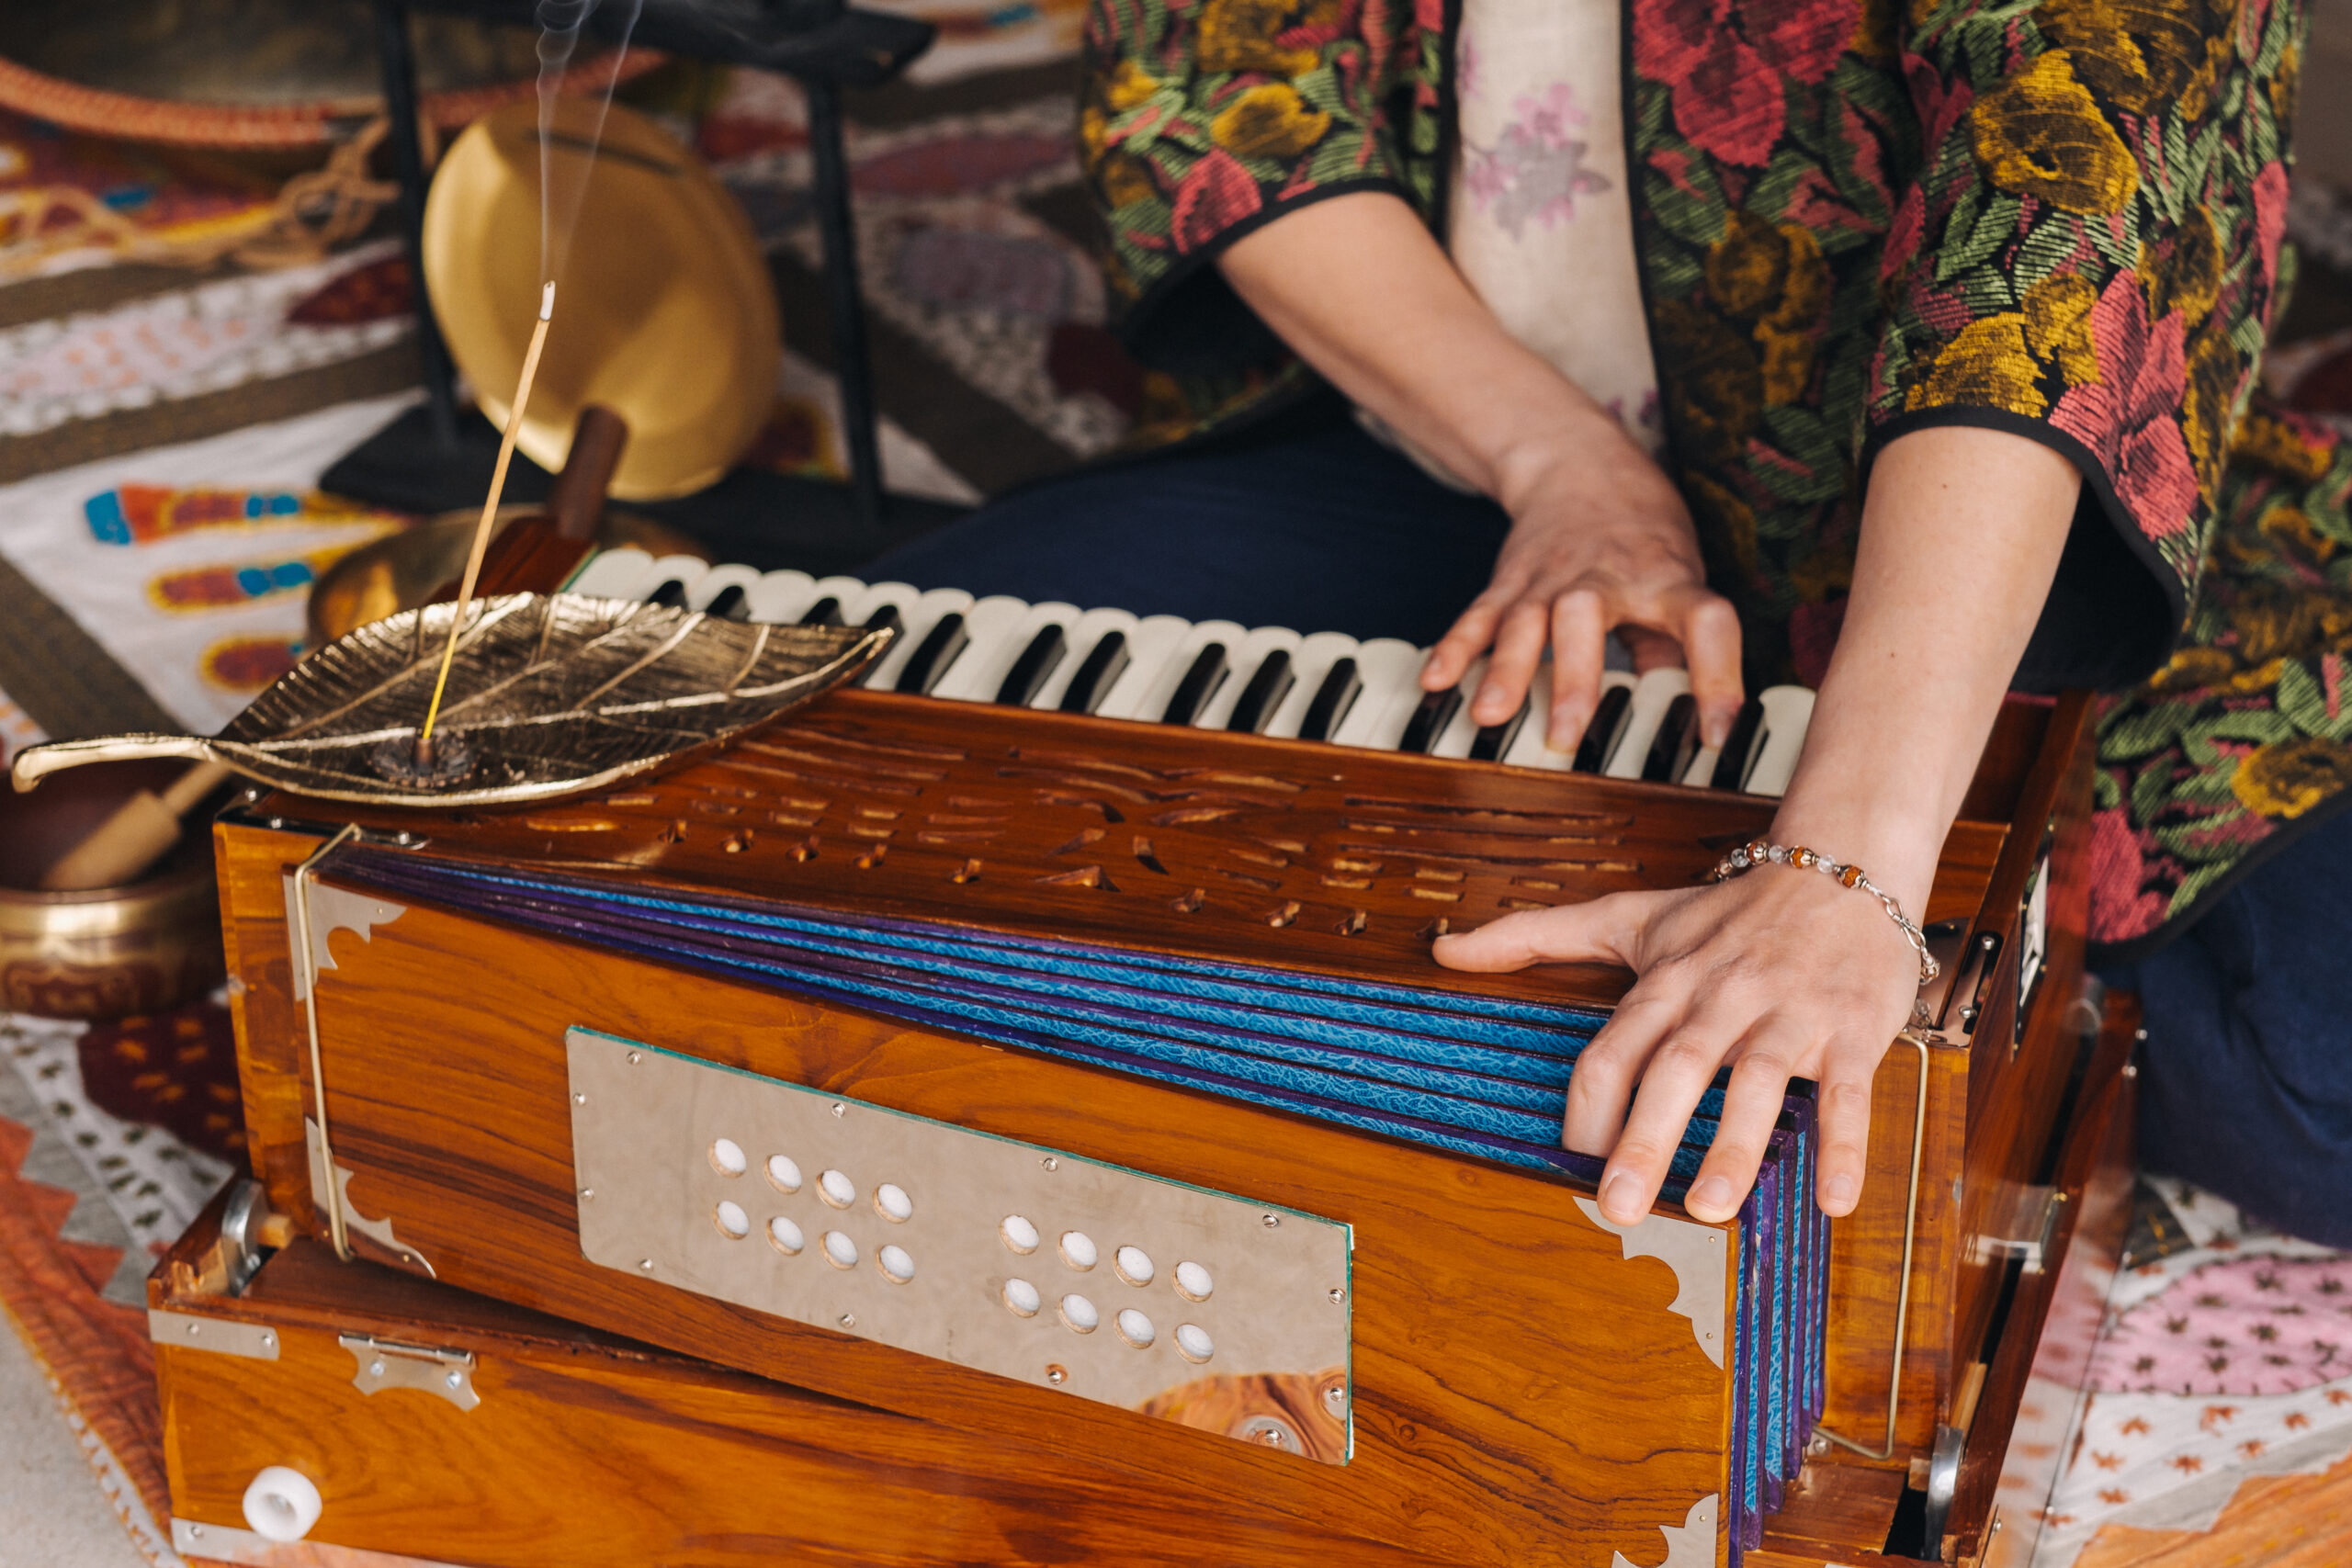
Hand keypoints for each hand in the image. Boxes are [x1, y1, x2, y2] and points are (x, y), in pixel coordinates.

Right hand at [1420, 426, 1744, 752]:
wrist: (1581, 463)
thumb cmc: (1643, 537)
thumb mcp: (1679, 581)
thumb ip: (1678, 651)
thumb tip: (1690, 723)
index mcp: (1666, 582)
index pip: (1706, 624)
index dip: (1717, 676)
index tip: (1715, 734)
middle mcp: (1605, 577)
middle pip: (1586, 618)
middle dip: (1572, 678)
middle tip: (1563, 737)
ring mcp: (1550, 578)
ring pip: (1525, 620)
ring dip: (1506, 669)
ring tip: (1488, 716)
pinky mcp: (1510, 581)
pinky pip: (1479, 615)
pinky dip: (1456, 647)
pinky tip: (1436, 680)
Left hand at [1430, 863, 1922, 1223]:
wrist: (1841, 870)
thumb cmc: (1729, 911)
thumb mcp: (1628, 916)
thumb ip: (1534, 935)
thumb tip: (1444, 948)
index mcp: (1666, 981)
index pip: (1614, 1047)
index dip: (1588, 1107)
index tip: (1571, 1164)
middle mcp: (1722, 996)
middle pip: (1677, 1067)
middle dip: (1645, 1136)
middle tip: (1618, 1205)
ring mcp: (1790, 1013)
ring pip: (1760, 1079)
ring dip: (1736, 1145)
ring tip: (1711, 1208)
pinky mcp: (1851, 1028)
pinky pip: (1849, 1090)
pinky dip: (1843, 1143)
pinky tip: (1832, 1200)